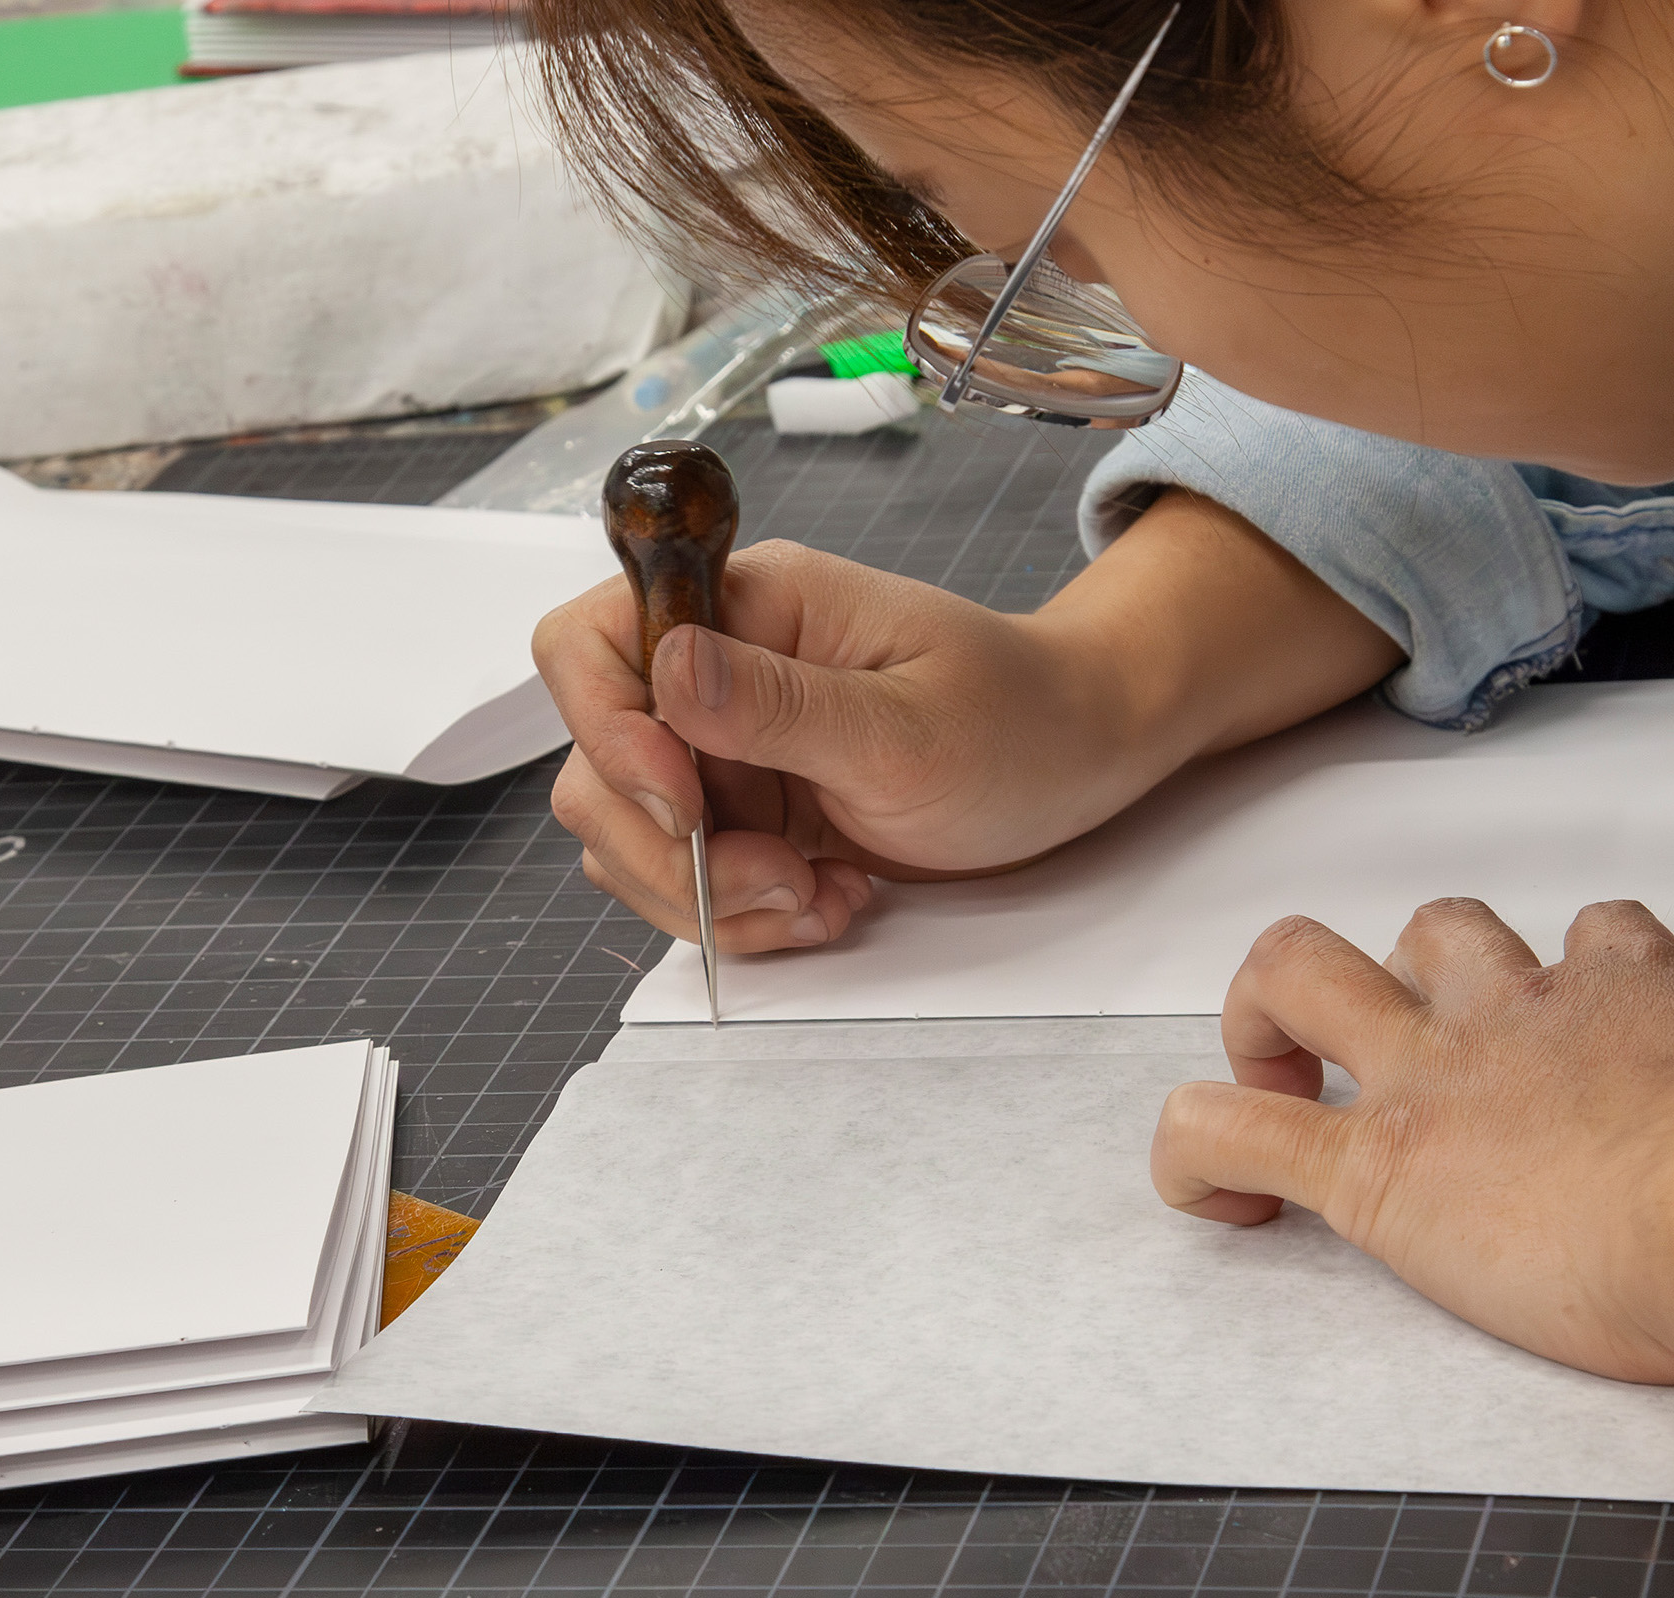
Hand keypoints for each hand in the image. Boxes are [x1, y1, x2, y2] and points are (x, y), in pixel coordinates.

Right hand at [533, 492, 1401, 953]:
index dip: (609, 732)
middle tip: (777, 882)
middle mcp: (719, 671)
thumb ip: (777, 705)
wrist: (1083, 762)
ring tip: (816, 897)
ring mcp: (728, 749)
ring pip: (633, 836)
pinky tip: (827, 904)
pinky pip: (690, 879)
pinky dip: (743, 914)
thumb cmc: (1021, 719)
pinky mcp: (750, 814)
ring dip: (710, 895)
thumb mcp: (906, 726)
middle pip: (597, 763)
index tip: (685, 805)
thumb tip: (666, 668)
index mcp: (748, 608)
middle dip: (669, 849)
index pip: (590, 643)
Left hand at [1150, 899, 1673, 1383]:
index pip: (1591, 937)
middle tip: (1428, 1059)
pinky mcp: (1372, 1173)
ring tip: (1278, 1083)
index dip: (1577, 973)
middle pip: (1434, 930)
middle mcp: (1519, 1014)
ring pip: (1296, 975)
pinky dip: (1194, 1155)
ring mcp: (1433, 1083)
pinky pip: (1227, 1134)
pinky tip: (1220, 1205)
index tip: (1589, 1029)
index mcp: (1635, 995)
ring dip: (1265, 1019)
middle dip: (1414, 976)